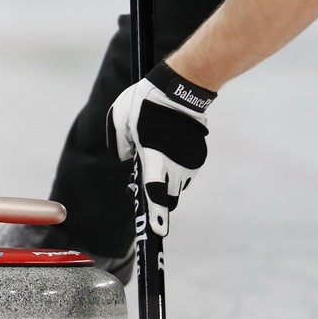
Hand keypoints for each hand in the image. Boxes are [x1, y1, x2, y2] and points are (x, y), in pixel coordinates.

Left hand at [108, 61, 214, 236]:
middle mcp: (175, 164)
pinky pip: (186, 171)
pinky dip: (177, 167)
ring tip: (156, 154)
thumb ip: (118, 144)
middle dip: (158, 197)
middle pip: (168, 196)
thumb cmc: (146, 102)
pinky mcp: (198, 156)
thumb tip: (126, 159)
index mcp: (155, 157)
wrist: (181, 86)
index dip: (157, 215)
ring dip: (167, 180)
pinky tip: (169, 146)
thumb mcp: (120, 118)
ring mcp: (190, 161)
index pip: (155, 193)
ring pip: (178, 184)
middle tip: (143, 182)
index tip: (158, 232)